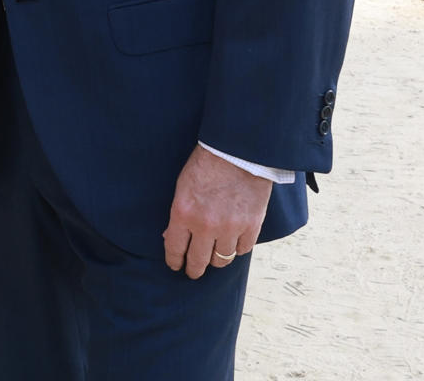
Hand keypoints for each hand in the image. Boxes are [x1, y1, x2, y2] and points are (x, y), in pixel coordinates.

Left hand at [163, 145, 272, 279]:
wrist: (239, 151)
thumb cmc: (206, 164)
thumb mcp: (183, 187)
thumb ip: (179, 215)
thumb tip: (171, 238)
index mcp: (183, 213)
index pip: (175, 249)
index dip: (174, 261)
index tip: (176, 266)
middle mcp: (206, 225)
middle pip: (198, 262)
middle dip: (193, 270)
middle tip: (193, 271)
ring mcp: (231, 228)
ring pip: (222, 260)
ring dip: (216, 259)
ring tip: (214, 256)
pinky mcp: (252, 226)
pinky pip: (242, 250)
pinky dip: (237, 248)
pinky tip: (233, 242)